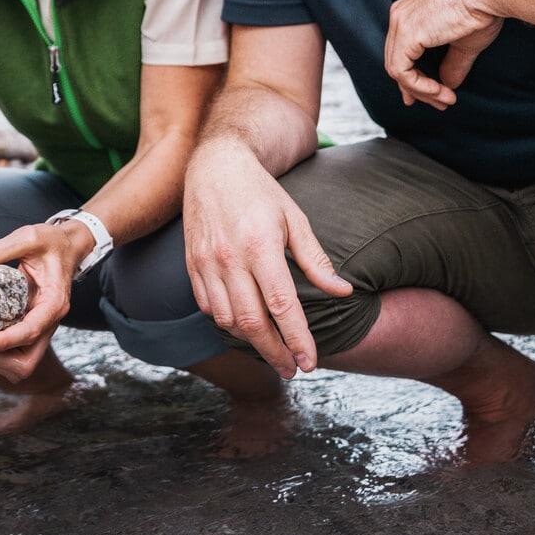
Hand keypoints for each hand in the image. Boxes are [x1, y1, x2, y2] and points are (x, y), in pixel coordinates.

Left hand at [0, 219, 87, 380]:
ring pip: (22, 361)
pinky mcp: (32, 325)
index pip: (31, 332)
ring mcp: (42, 326)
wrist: (69, 244)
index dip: (4, 342)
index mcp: (54, 302)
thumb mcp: (26, 237)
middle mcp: (50, 320)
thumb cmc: (52, 240)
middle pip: (27, 360)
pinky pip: (16, 351)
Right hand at [183, 141, 349, 376]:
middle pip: (252, 323)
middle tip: (291, 369)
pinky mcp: (191, 265)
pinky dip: (226, 323)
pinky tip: (244, 325)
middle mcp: (230, 258)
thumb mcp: (295, 219)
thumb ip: (316, 260)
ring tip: (272, 349)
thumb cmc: (260, 192)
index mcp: (260, 246)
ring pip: (227, 320)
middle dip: (274, 353)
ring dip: (251, 342)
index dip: (297, 339)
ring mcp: (206, 263)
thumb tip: (343, 292)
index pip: (282, 307)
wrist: (214, 166)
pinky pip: (208, 307)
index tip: (310, 362)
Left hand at [384, 0, 504, 109]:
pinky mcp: (406, 35)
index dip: (411, 77)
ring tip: (445, 100)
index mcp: (410, 12)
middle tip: (439, 103)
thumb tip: (449, 84)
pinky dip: (419, 87)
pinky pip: (402, 72)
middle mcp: (400, 15)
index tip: (428, 94)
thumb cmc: (482, 8)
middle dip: (416, 88)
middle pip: (397, 61)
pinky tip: (440, 92)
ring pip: (397, 70)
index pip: (401, 51)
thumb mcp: (464, 43)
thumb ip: (452, 63)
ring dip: (422, 91)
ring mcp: (400, 23)